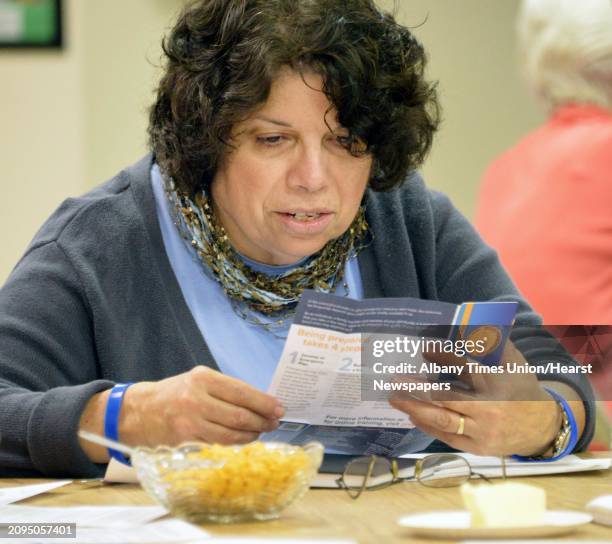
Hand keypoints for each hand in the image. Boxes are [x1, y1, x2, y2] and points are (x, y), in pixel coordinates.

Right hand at [79, 366, 283, 461]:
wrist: (138, 411)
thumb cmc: (175, 394)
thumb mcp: (198, 381)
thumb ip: (226, 390)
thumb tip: (261, 402)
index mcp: (203, 378)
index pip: (242, 392)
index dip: (264, 403)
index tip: (279, 408)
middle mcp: (196, 399)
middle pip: (240, 415)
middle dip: (262, 421)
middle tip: (274, 423)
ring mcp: (190, 422)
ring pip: (232, 434)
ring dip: (252, 435)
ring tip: (261, 432)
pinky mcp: (186, 441)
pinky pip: (219, 444)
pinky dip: (236, 443)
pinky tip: (244, 440)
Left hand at [389, 342, 562, 455]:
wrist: (543, 428)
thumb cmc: (521, 388)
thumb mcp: (512, 362)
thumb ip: (490, 343)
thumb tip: (464, 320)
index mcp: (498, 384)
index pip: (465, 367)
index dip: (442, 356)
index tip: (423, 348)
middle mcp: (489, 409)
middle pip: (447, 398)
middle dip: (417, 389)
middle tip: (395, 379)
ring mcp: (483, 431)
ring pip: (443, 420)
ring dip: (415, 408)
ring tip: (395, 398)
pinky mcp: (478, 447)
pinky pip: (447, 437)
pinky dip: (427, 425)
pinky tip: (412, 415)